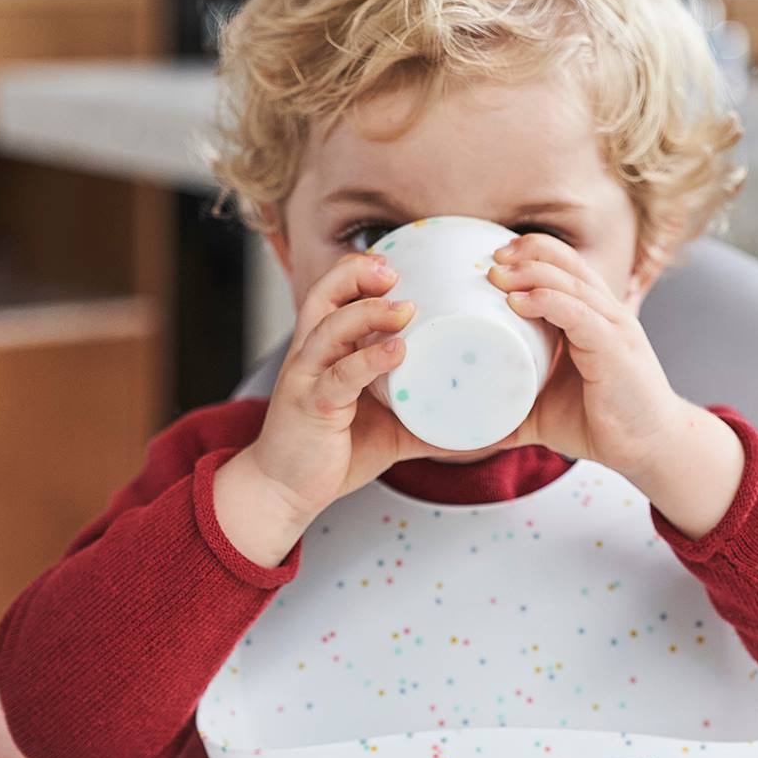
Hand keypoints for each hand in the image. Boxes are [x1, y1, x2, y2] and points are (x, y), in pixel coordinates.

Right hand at [214, 252, 416, 563]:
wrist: (283, 492)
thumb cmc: (331, 452)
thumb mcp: (385, 427)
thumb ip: (422, 416)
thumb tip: (474, 420)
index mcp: (323, 350)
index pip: (333, 294)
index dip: (358, 272)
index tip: (396, 264)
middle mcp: (310, 355)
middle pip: (324, 296)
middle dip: (358, 275)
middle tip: (396, 272)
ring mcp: (307, 379)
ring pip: (330, 329)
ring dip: (368, 312)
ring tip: (406, 307)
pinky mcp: (311, 408)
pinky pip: (339, 377)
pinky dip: (368, 361)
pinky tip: (397, 351)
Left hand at [489, 234, 745, 537]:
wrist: (649, 450)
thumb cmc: (603, 424)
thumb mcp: (545, 412)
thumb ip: (511, 411)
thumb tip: (468, 429)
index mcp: (592, 317)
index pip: (564, 266)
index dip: (530, 253)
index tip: (492, 259)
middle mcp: (605, 314)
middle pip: (565, 263)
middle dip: (525, 254)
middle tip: (488, 261)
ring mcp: (613, 328)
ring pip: (570, 283)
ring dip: (529, 273)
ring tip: (494, 274)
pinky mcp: (615, 349)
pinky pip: (578, 314)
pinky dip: (547, 302)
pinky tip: (518, 302)